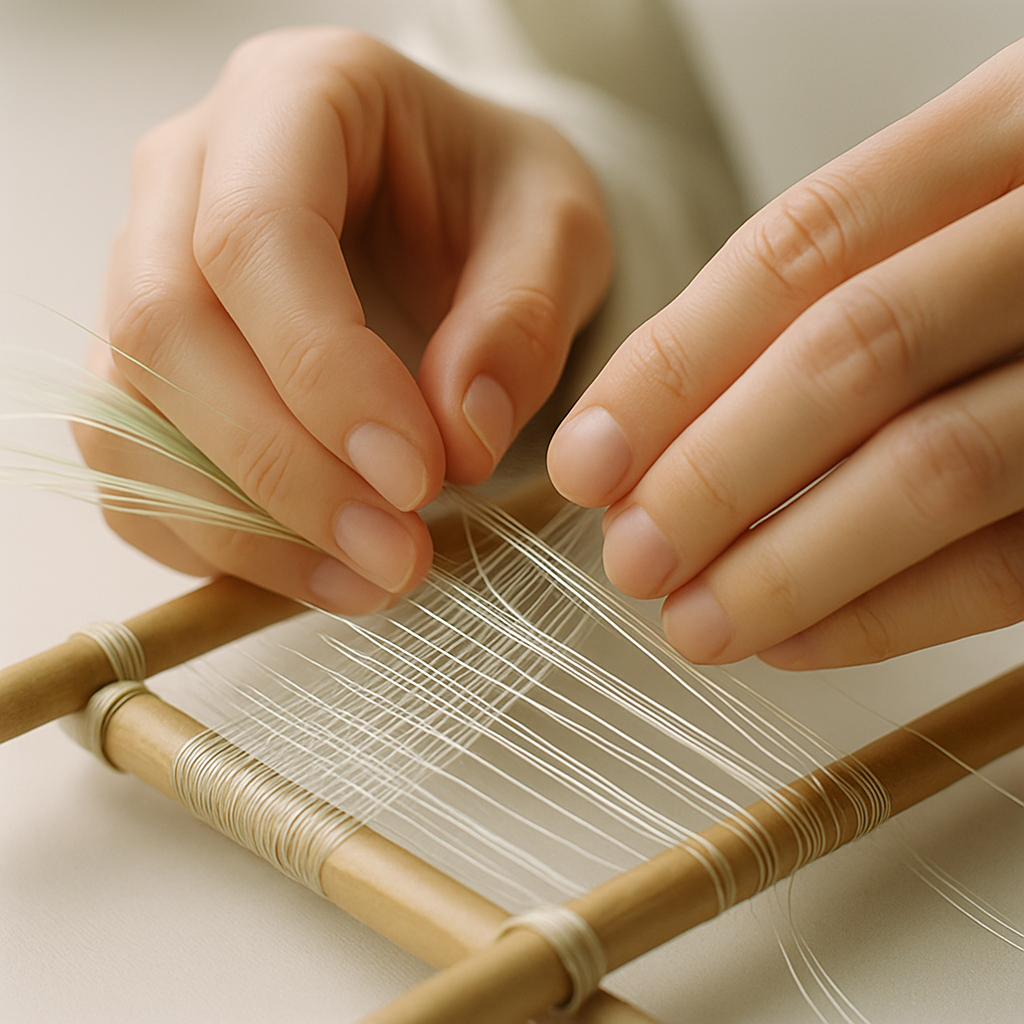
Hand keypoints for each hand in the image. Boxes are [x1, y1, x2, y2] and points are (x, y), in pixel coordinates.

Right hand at [80, 27, 610, 612]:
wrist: (452, 205)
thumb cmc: (498, 199)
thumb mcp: (557, 229)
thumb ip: (521, 319)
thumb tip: (458, 438)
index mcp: (292, 100)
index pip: (255, 236)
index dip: (323, 371)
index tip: (417, 475)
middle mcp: (188, 177)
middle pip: (168, 328)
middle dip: (283, 468)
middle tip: (396, 553)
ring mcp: (149, 270)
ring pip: (130, 411)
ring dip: (242, 524)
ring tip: (369, 580)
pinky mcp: (149, 364)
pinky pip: (133, 464)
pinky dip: (212, 538)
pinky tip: (315, 573)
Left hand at [548, 38, 1023, 667]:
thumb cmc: (1023, 259)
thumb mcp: (944, 216)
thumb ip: (820, 295)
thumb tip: (641, 435)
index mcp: (1005, 134)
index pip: (797, 251)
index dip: (671, 369)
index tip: (587, 460)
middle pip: (853, 356)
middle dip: (716, 474)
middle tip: (631, 556)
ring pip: (934, 467)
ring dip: (787, 564)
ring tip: (694, 622)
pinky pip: (1013, 565)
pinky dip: (891, 614)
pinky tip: (796, 641)